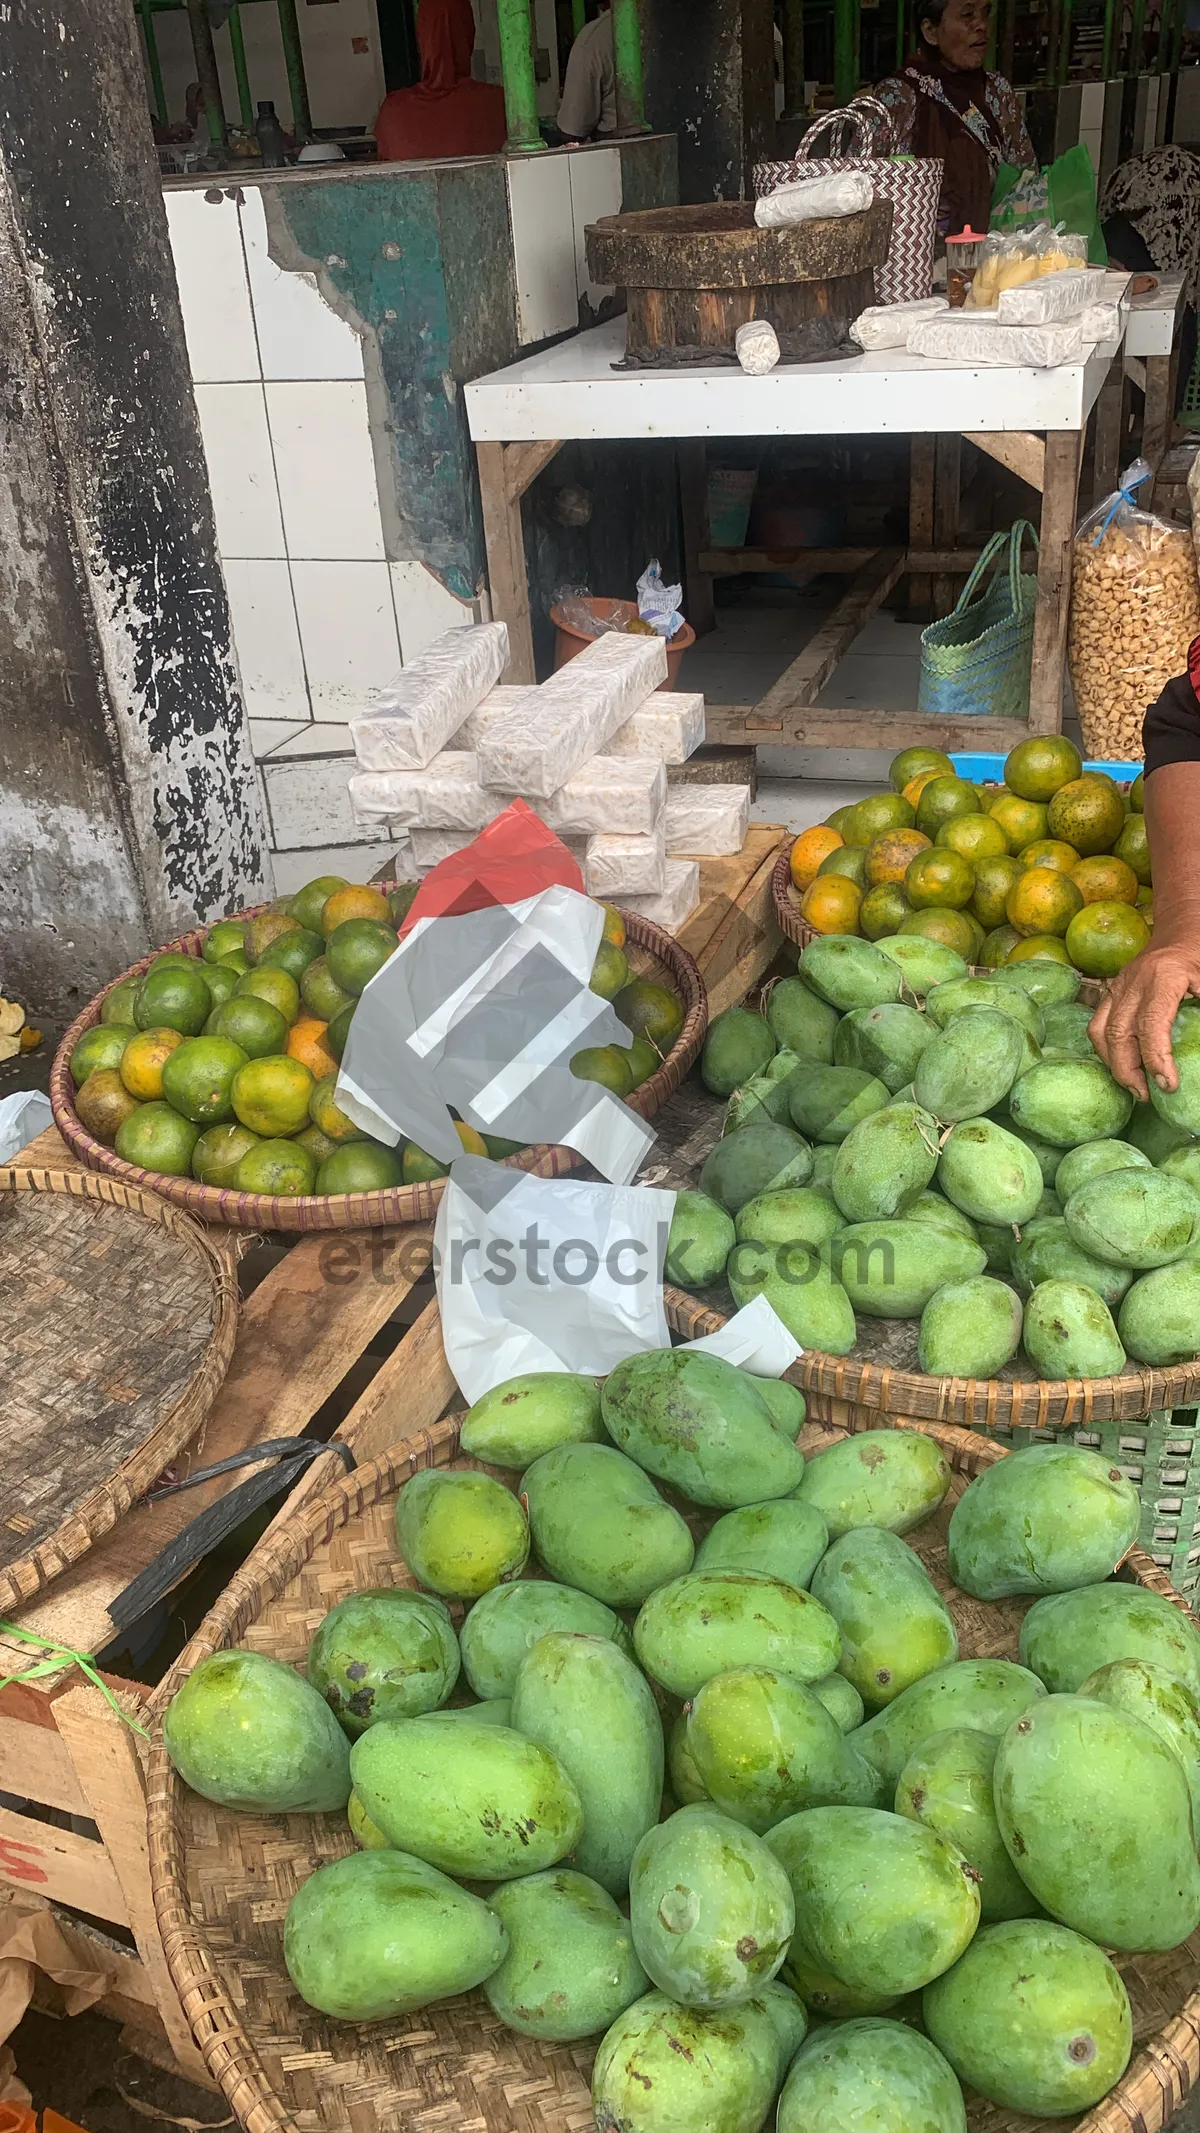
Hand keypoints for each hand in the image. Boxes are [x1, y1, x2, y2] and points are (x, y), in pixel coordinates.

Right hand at [1088, 935, 1199, 1100]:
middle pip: (1119, 1033)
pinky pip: (1098, 1024)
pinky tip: (1122, 1065)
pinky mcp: (1113, 990)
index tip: (1168, 1084)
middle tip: (1146, 1095)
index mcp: (1163, 977)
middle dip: (1129, 1070)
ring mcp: (1119, 984)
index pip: (1151, 1026)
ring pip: (1101, 1031)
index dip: (1156, 1059)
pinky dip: (1106, 1049)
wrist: (1183, 926)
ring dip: (1113, 1063)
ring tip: (1133, 1087)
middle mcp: (1134, 981)